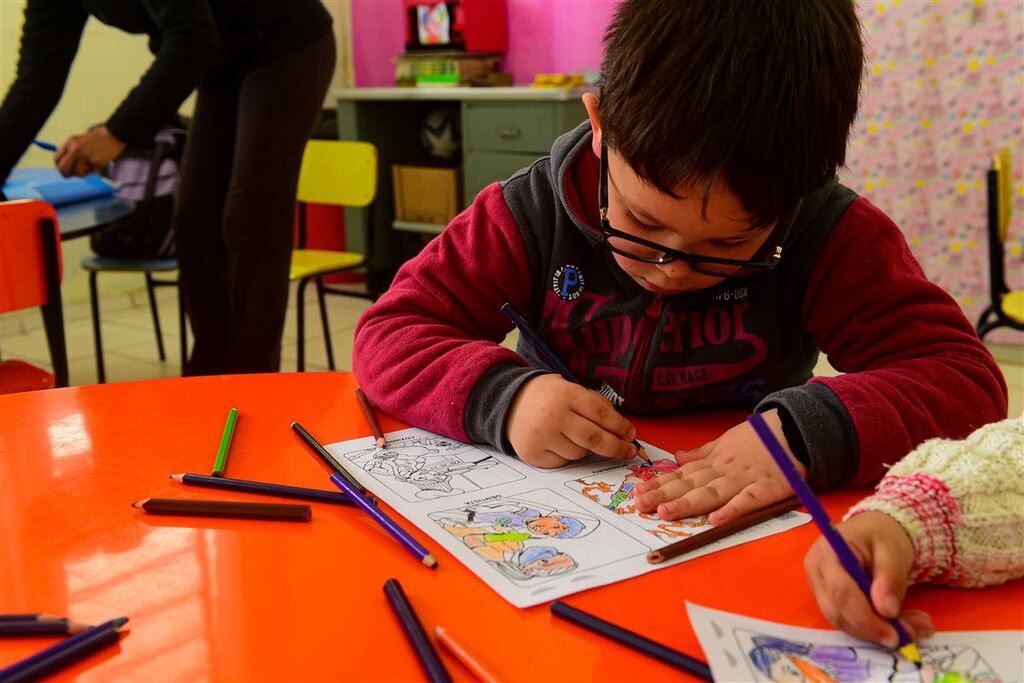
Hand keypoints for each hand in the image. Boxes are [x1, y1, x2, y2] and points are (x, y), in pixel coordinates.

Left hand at [55, 126, 125, 176]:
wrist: (112, 136)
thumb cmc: (96, 139)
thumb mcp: (78, 141)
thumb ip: (69, 151)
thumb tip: (63, 166)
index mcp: (70, 143)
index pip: (57, 159)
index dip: (59, 166)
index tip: (64, 169)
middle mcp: (75, 150)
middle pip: (63, 169)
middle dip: (66, 174)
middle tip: (71, 174)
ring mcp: (85, 157)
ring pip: (77, 173)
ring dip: (82, 173)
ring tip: (88, 166)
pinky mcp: (95, 163)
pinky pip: (90, 172)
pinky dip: (92, 170)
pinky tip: (96, 162)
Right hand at [506, 374, 638, 467]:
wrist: (509, 402)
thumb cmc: (549, 397)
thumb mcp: (570, 389)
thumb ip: (595, 405)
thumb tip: (623, 430)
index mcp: (566, 394)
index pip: (600, 413)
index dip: (620, 426)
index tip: (632, 435)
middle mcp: (553, 415)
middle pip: (593, 438)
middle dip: (615, 447)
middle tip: (628, 451)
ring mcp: (541, 436)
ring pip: (579, 453)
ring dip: (586, 449)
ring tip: (574, 435)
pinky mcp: (533, 453)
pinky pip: (563, 462)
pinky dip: (567, 455)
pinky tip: (559, 443)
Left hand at [633, 409, 798, 523]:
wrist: (795, 428)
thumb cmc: (759, 439)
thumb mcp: (725, 442)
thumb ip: (701, 454)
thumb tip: (677, 458)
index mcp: (713, 462)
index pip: (680, 475)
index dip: (658, 485)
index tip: (636, 494)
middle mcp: (723, 471)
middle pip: (689, 484)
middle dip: (663, 495)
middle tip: (639, 505)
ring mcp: (744, 479)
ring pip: (711, 493)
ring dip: (687, 502)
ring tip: (665, 512)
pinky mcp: (767, 488)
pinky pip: (747, 501)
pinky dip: (732, 509)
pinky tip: (715, 520)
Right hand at [804, 511, 933, 647]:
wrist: (872, 530)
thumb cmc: (880, 534)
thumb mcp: (892, 550)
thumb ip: (889, 578)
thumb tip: (887, 611)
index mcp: (827, 552)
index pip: (841, 592)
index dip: (865, 618)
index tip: (894, 634)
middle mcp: (816, 571)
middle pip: (837, 611)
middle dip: (872, 629)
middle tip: (909, 635)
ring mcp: (819, 586)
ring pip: (843, 621)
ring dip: (876, 631)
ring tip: (912, 628)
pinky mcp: (829, 598)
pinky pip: (848, 620)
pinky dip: (874, 627)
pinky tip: (899, 623)